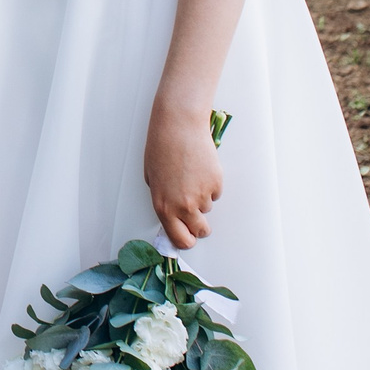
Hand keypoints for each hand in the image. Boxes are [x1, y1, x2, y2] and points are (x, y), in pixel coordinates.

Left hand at [145, 98, 223, 247]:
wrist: (178, 128)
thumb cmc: (161, 148)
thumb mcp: (152, 178)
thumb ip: (163, 200)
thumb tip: (173, 214)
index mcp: (163, 206)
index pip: (179, 239)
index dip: (186, 240)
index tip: (188, 237)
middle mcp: (183, 206)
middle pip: (200, 231)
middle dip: (200, 226)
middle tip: (195, 211)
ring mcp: (201, 196)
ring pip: (207, 209)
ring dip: (202, 199)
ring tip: (191, 176)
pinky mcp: (216, 184)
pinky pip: (215, 193)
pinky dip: (210, 185)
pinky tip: (200, 169)